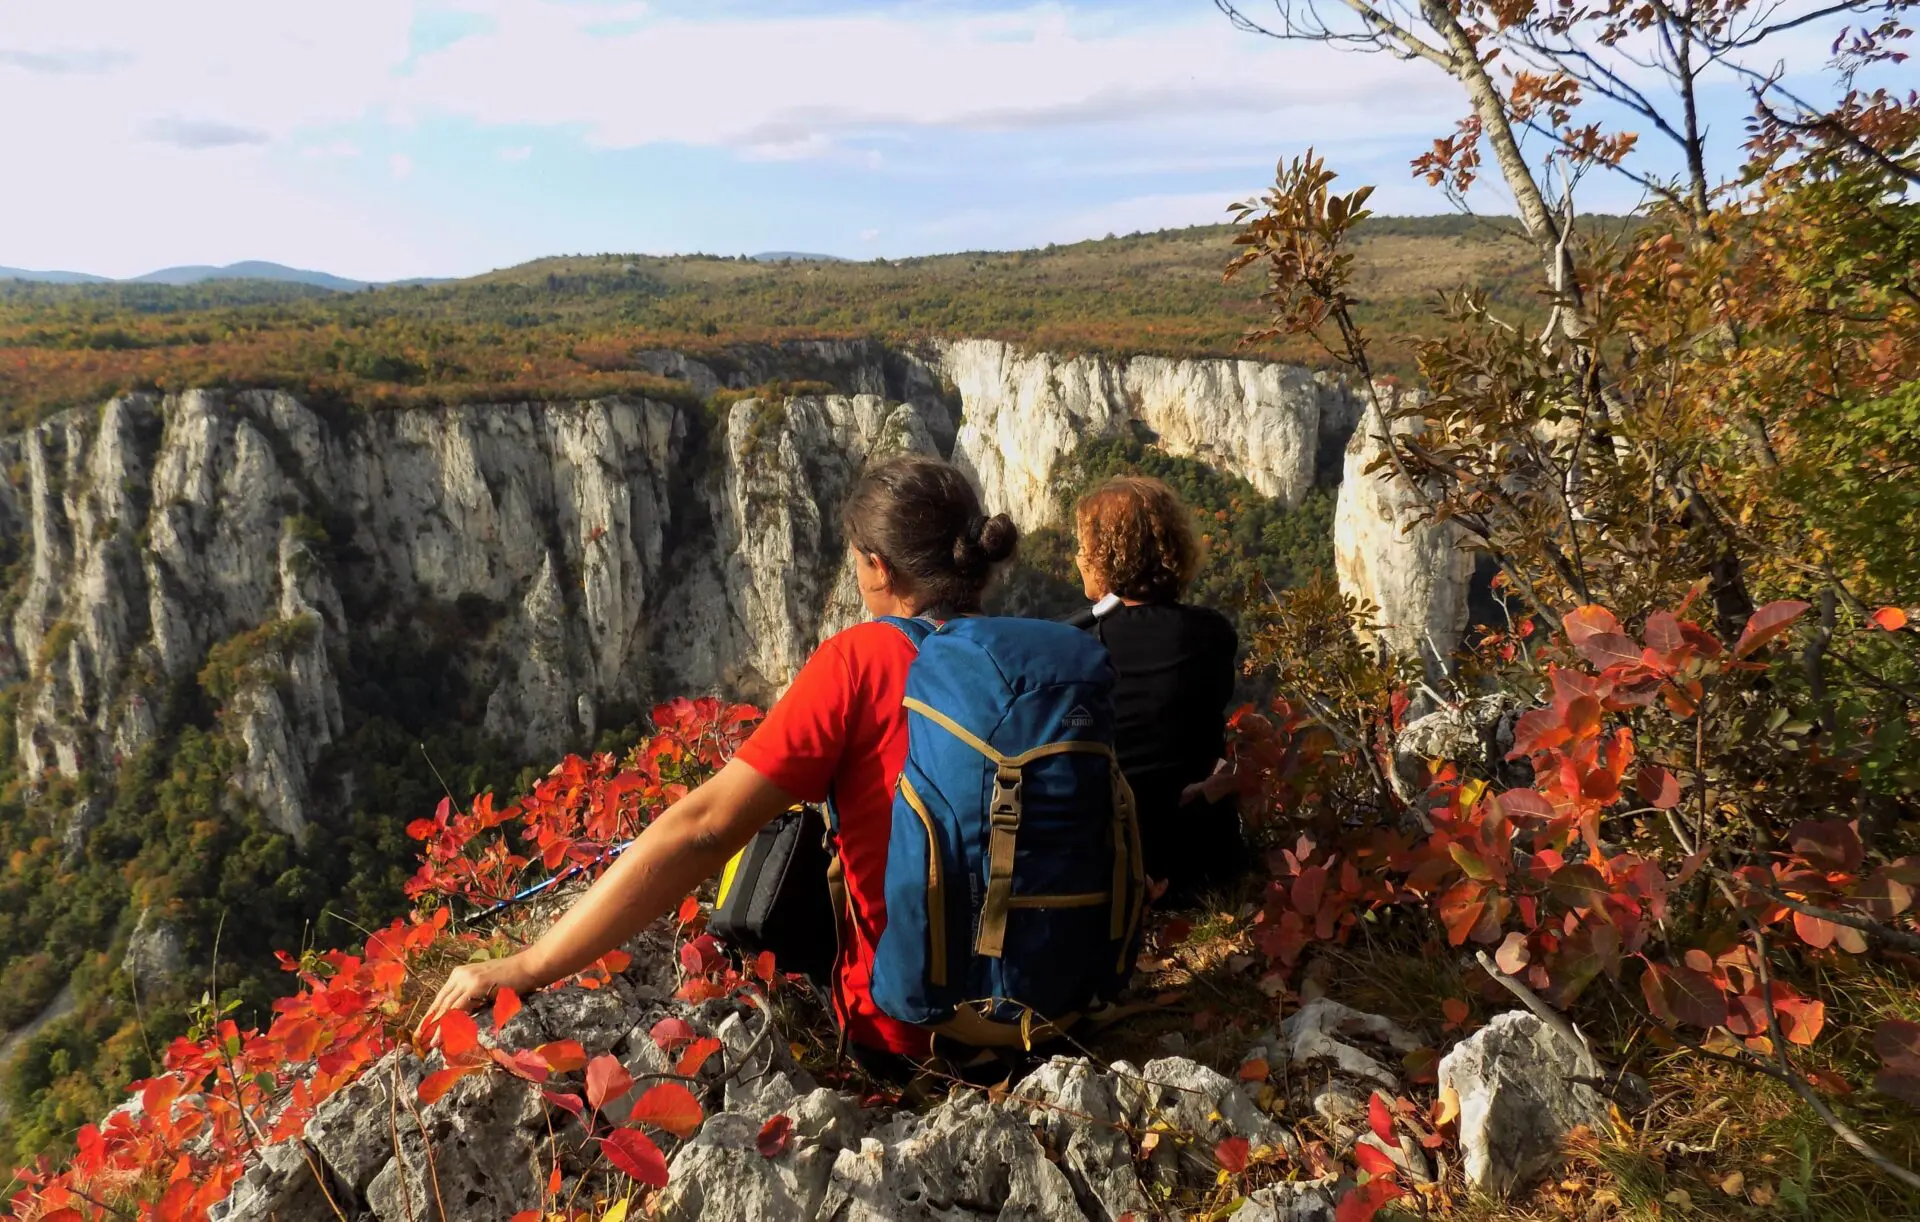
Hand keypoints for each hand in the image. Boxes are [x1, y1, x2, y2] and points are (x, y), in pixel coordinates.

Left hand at [422, 955, 542, 1031]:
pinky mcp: (475, 986)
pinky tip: (444, 1035)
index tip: (424, 1029)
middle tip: (420, 1040)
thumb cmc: (513, 978)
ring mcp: (467, 980)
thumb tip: (464, 1016)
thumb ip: (473, 996)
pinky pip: (458, 1009)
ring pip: (447, 1008)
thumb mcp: (486, 985)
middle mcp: (460, 975)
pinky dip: (449, 1024)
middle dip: (429, 1023)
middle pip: (440, 1003)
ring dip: (437, 1028)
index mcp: (460, 974)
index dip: (432, 1015)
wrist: (528, 967)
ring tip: (430, 1043)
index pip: (441, 997)